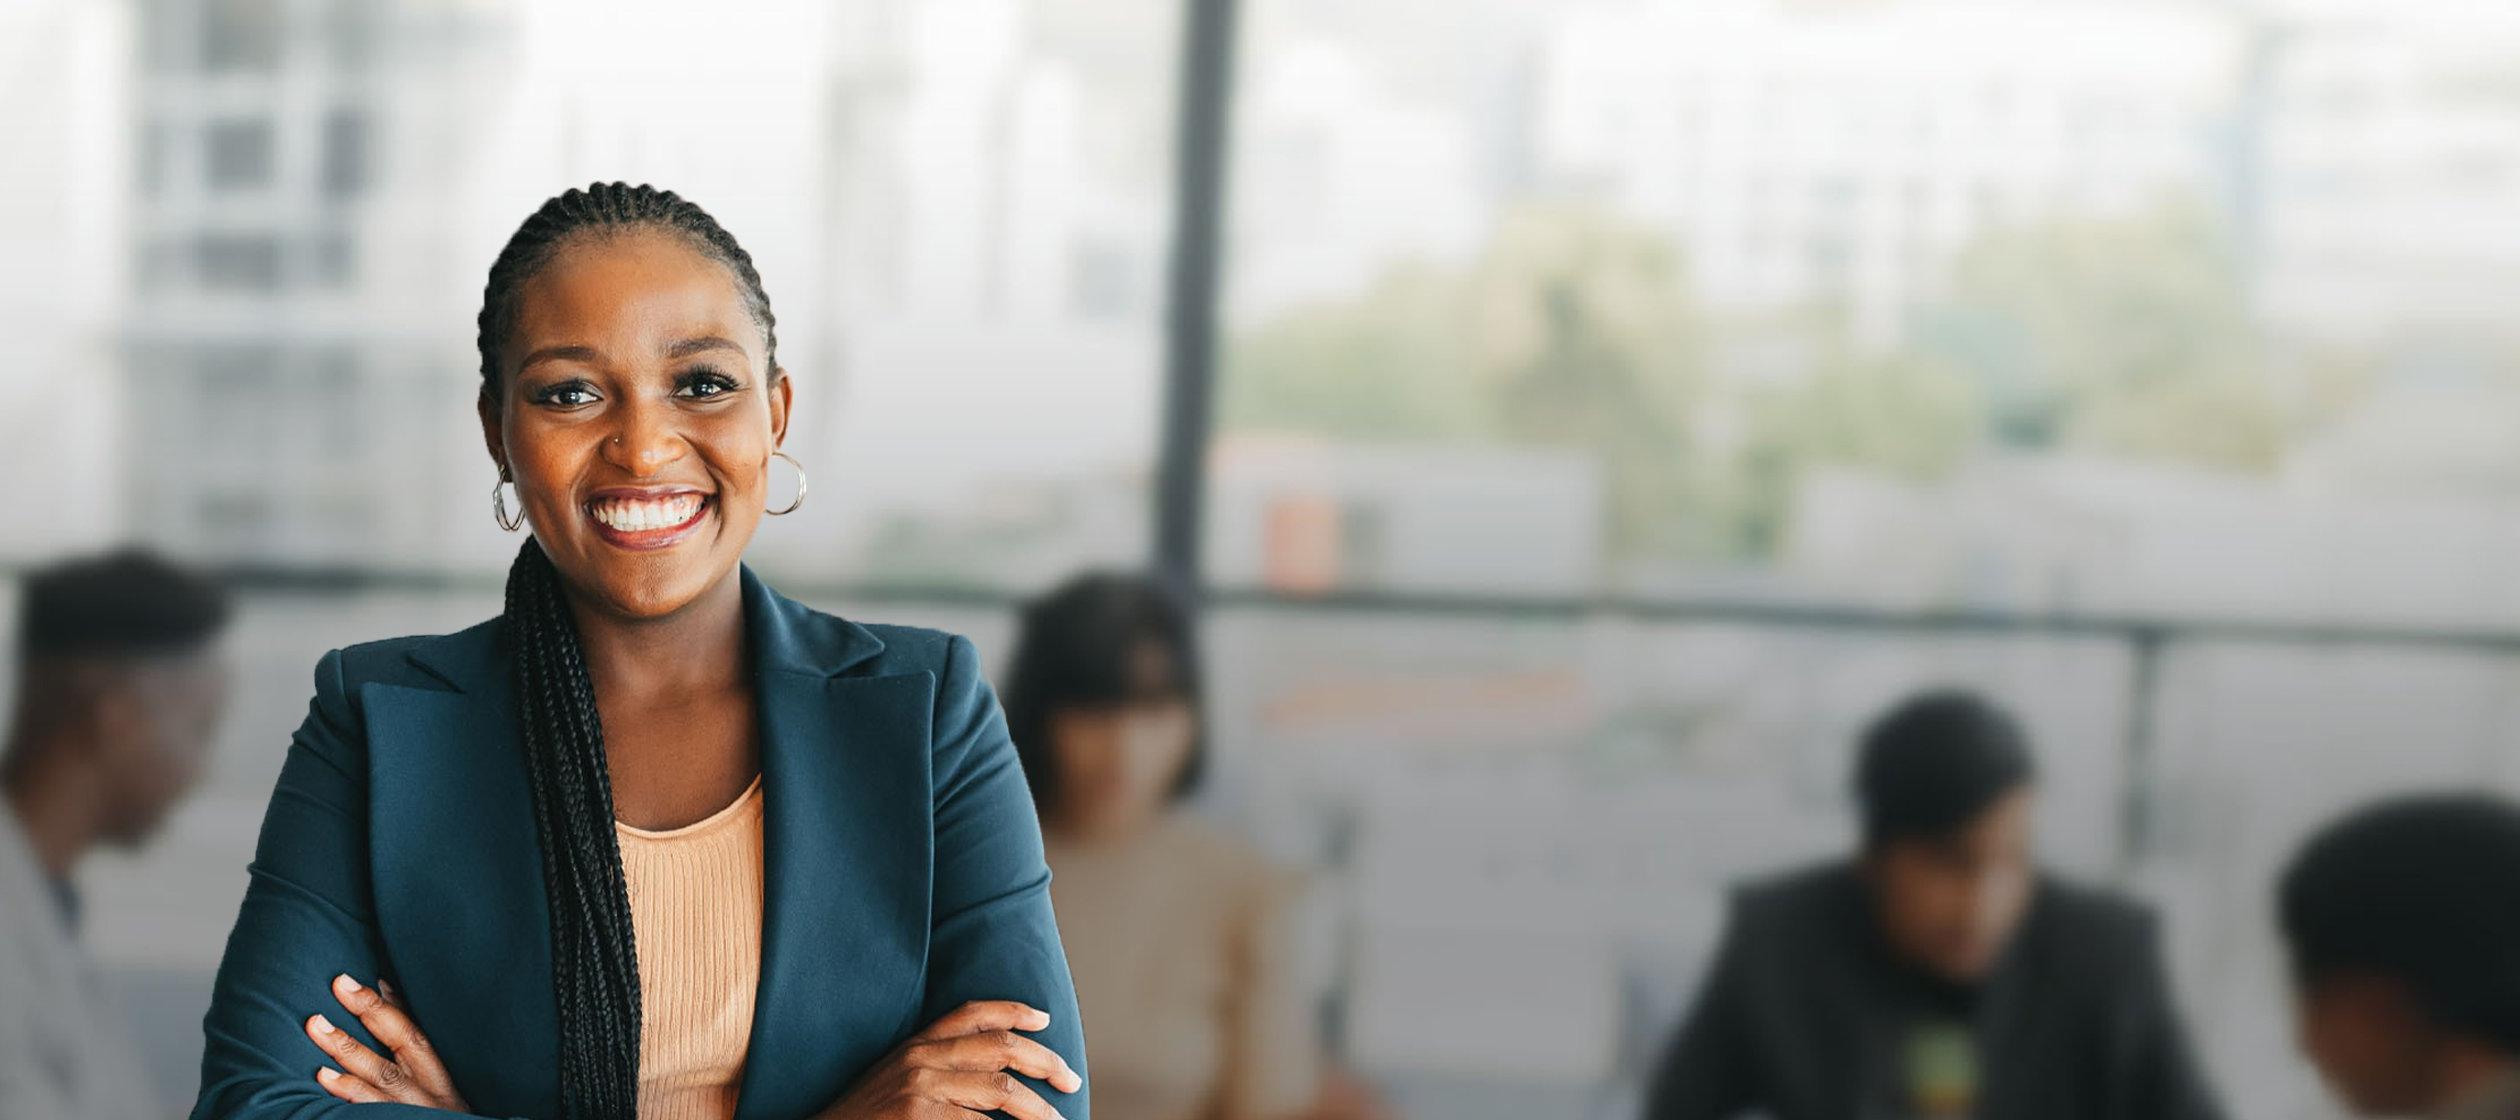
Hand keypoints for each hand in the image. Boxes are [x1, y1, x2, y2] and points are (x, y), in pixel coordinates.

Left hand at [304, 973, 471, 1111]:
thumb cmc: (435, 1111)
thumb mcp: (433, 1079)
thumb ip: (408, 1038)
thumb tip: (384, 989)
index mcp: (436, 1073)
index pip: (409, 1030)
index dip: (380, 1004)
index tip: (345, 981)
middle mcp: (428, 1090)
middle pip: (400, 1046)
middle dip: (367, 1014)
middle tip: (336, 987)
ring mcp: (410, 1110)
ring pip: (381, 1078)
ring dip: (348, 1050)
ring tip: (316, 1027)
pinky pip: (371, 1109)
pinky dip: (347, 1093)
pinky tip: (323, 1079)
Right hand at [817, 1000, 1083, 1119]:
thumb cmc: (866, 1115)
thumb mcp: (898, 1077)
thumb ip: (938, 1065)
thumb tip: (993, 1073)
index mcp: (917, 1043)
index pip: (973, 1012)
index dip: (1015, 1011)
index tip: (1044, 1019)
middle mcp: (922, 1057)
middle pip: (1001, 1047)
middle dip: (1044, 1061)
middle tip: (1070, 1079)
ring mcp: (922, 1088)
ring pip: (1000, 1090)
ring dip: (1037, 1109)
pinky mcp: (919, 1115)